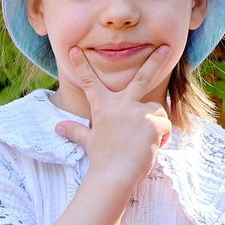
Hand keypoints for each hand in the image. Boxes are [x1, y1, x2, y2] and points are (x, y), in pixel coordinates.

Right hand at [51, 45, 173, 183]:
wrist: (113, 177)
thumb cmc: (101, 160)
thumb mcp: (88, 141)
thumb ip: (75, 130)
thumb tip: (57, 127)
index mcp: (104, 107)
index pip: (90, 82)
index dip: (81, 65)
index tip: (74, 49)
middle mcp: (121, 104)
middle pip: (141, 77)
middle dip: (155, 60)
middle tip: (167, 48)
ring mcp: (138, 112)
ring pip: (157, 111)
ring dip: (155, 126)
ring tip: (143, 143)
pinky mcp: (153, 122)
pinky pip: (165, 125)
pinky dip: (162, 138)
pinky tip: (151, 148)